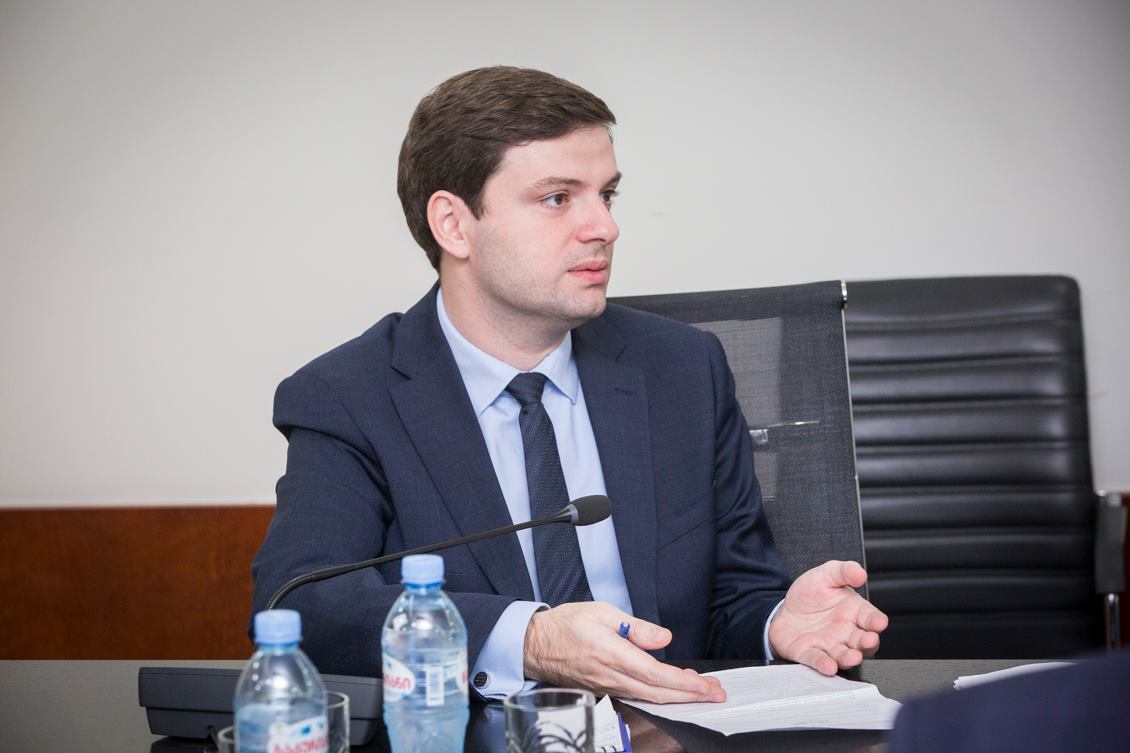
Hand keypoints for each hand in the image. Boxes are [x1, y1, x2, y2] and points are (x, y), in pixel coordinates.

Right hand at [523, 601, 725, 702]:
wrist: (534, 644)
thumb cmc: (564, 625)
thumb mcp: (602, 612)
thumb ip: (635, 627)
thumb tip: (663, 637)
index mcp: (613, 655)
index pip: (657, 675)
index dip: (685, 683)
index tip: (706, 686)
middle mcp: (611, 676)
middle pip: (659, 693)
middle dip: (691, 695)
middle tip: (715, 693)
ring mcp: (608, 686)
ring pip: (650, 698)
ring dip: (678, 696)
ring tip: (699, 690)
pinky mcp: (604, 689)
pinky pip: (637, 696)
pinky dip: (659, 695)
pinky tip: (670, 690)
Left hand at [768, 560, 887, 675]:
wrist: (785, 608)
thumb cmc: (811, 594)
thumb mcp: (826, 574)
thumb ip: (844, 571)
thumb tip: (861, 573)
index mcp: (854, 612)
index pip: (870, 617)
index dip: (876, 620)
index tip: (879, 622)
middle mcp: (845, 632)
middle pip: (862, 641)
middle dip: (867, 642)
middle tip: (869, 640)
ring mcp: (828, 645)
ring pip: (843, 654)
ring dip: (849, 658)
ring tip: (853, 657)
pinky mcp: (809, 653)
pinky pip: (817, 660)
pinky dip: (823, 664)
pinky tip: (828, 667)